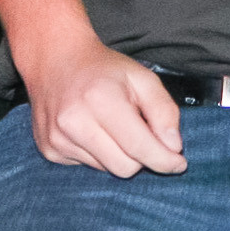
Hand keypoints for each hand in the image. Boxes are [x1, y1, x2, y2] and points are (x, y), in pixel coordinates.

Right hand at [21, 32, 186, 176]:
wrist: (56, 61)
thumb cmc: (104, 70)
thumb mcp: (143, 78)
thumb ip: (164, 111)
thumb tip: (173, 147)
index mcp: (101, 100)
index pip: (139, 147)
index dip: (164, 160)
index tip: (179, 163)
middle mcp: (74, 123)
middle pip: (124, 167)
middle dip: (142, 157)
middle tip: (144, 134)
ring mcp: (58, 139)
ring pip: (107, 169)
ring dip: (120, 155)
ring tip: (114, 126)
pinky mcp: (50, 150)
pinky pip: (88, 167)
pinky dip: (100, 154)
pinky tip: (95, 131)